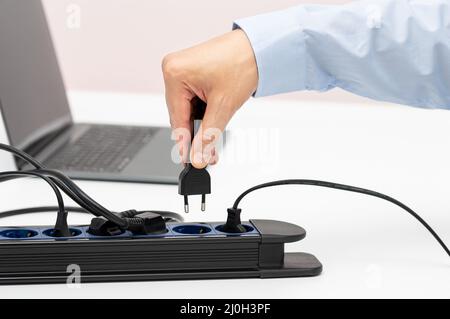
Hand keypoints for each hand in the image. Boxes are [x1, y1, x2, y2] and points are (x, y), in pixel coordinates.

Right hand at [162, 29, 257, 167]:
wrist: (259, 47)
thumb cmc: (242, 63)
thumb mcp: (223, 106)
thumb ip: (208, 136)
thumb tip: (197, 156)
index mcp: (175, 73)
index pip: (177, 118)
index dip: (183, 143)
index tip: (188, 161)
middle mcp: (173, 69)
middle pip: (180, 115)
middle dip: (196, 135)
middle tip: (205, 155)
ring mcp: (182, 69)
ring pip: (187, 109)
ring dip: (201, 124)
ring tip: (214, 137)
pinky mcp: (191, 71)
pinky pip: (192, 99)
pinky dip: (203, 111)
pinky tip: (214, 118)